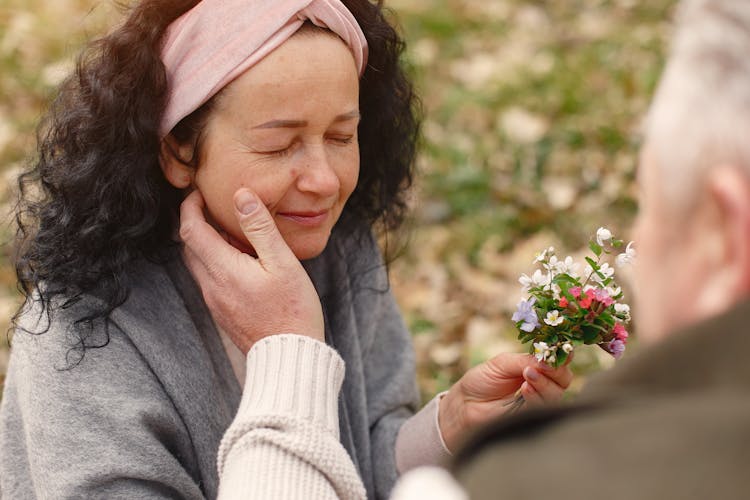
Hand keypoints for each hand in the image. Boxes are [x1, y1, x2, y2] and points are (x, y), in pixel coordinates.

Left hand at [179, 188, 324, 352]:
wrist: (289, 356)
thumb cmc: (292, 309)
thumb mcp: (282, 262)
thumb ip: (259, 227)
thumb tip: (242, 195)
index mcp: (222, 269)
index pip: (190, 229)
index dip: (190, 206)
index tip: (200, 193)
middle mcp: (211, 286)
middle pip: (190, 246)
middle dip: (197, 222)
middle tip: (216, 208)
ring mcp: (215, 302)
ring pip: (200, 264)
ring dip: (209, 244)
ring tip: (237, 235)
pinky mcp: (223, 313)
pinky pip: (211, 280)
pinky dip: (218, 263)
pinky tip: (245, 263)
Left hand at [438, 353, 572, 450]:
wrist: (464, 403)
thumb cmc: (481, 381)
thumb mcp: (503, 363)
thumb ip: (526, 360)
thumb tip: (546, 358)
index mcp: (536, 368)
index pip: (557, 361)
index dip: (562, 354)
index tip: (559, 348)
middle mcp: (542, 384)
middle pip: (564, 378)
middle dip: (556, 370)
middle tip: (542, 365)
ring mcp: (538, 402)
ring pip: (557, 393)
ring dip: (545, 383)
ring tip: (528, 375)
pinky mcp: (530, 417)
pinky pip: (543, 407)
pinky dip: (537, 396)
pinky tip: (525, 388)